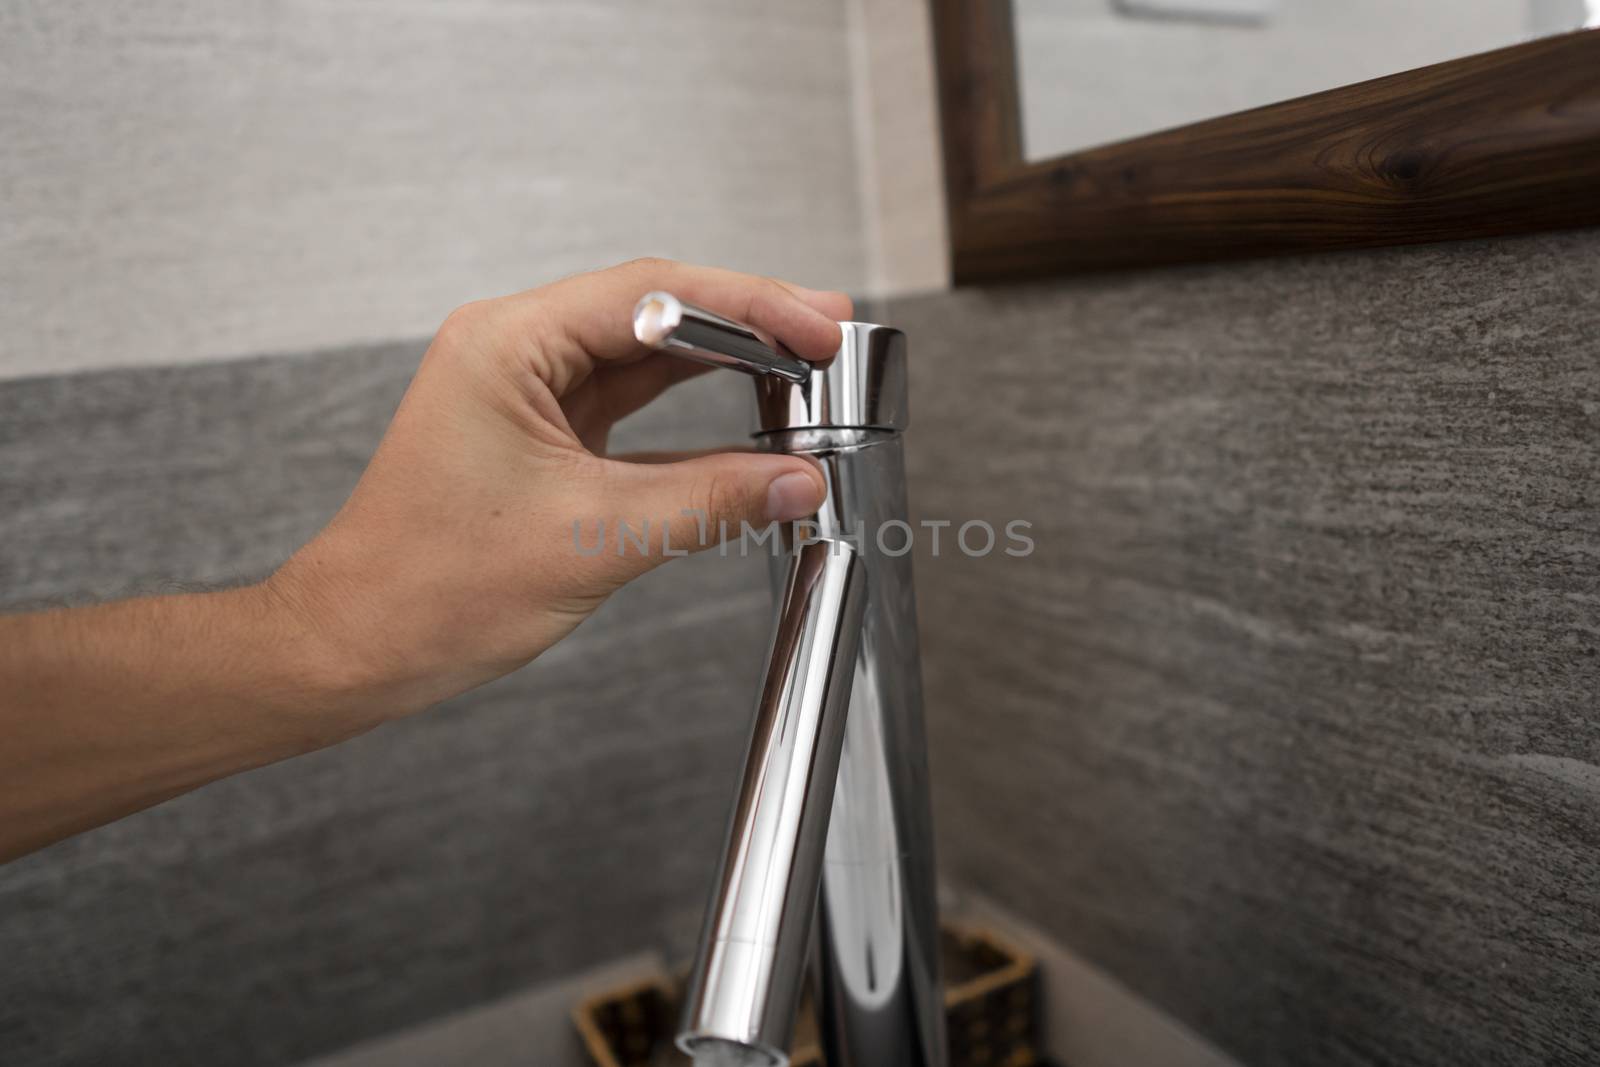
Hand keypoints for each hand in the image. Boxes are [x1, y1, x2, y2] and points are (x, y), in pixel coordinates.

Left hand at [268, 258, 850, 723]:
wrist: (361, 643)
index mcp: (506, 344)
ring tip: (803, 371)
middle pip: (655, 311)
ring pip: (648, 355)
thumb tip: (795, 481)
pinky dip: (693, 410)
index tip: (816, 326)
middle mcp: (512, 349)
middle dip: (748, 325)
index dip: (750, 305)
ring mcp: (527, 389)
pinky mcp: (542, 431)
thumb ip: (709, 500)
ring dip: (726, 364)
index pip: (652, 296)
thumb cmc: (430, 588)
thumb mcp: (594, 537)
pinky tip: (748, 418)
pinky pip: (632, 402)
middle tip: (827, 338)